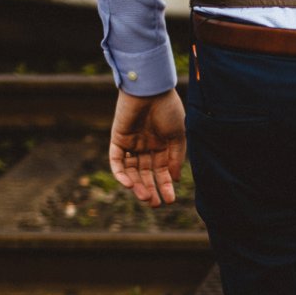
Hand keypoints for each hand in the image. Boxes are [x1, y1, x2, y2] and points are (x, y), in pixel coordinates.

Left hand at [108, 87, 186, 206]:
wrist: (150, 89)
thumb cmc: (168, 109)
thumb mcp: (178, 136)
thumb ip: (175, 158)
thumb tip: (174, 180)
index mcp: (162, 146)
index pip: (162, 171)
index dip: (165, 186)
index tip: (170, 200)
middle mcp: (146, 146)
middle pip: (146, 174)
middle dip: (150, 189)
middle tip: (154, 204)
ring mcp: (131, 144)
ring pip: (132, 171)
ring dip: (137, 185)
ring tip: (145, 197)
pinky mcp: (118, 139)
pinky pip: (117, 161)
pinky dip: (121, 174)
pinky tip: (129, 184)